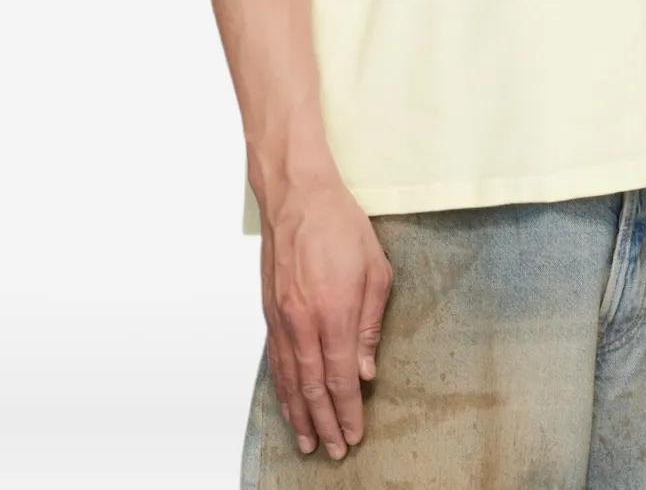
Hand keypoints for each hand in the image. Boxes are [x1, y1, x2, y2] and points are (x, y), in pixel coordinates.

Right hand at [258, 176, 392, 459]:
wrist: (297, 195)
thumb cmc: (340, 224)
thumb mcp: (375, 268)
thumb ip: (371, 322)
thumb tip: (365, 369)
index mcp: (333, 312)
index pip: (340, 378)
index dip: (347, 411)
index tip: (354, 434)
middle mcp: (302, 321)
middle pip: (313, 387)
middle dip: (325, 423)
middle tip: (334, 451)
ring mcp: (281, 317)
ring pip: (289, 378)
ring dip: (299, 413)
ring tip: (307, 441)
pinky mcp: (269, 310)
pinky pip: (276, 359)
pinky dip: (282, 386)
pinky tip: (288, 400)